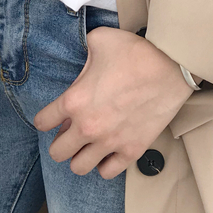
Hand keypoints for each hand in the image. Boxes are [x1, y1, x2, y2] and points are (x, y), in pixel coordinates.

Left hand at [33, 27, 193, 179]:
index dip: (45, 118)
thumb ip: (83, 52)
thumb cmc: (134, 51)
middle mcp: (87, 126)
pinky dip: (104, 165)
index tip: (53, 116)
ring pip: (79, 168)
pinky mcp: (132, 150)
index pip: (42, 122)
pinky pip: (107, 172)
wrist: (170, 66)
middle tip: (71, 131)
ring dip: (79, 156)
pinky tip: (107, 151)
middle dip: (60, 141)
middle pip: (57, 152)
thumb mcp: (99, 40)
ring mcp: (110, 142)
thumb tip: (82, 58)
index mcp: (74, 100)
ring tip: (87, 144)